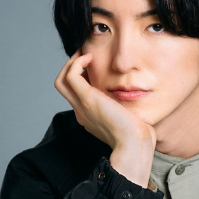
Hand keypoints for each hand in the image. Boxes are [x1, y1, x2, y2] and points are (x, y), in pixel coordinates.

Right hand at [54, 49, 154, 186]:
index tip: (94, 66)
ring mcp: (81, 106)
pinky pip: (70, 76)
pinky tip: (91, 58)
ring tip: (86, 55)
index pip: (76, 94)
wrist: (134, 144)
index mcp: (89, 117)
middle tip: (85, 55)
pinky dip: (77, 63)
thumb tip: (128, 95)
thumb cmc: (137, 134)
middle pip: (63, 86)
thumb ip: (122, 107)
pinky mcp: (87, 99)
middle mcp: (81, 112)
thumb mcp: (127, 117)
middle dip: (71, 67)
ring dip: (71, 63)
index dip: (81, 77)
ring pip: (61, 80)